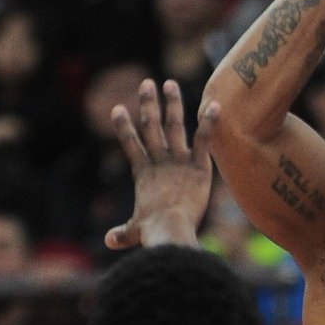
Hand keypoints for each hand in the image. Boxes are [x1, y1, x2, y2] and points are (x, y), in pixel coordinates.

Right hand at [105, 79, 218, 249]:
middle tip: (147, 83)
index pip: (131, 144)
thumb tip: (110, 241)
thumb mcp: (134, 232)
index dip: (124, 127)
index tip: (117, 108)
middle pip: (151, 127)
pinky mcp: (199, 165)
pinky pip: (204, 139)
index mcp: (143, 173)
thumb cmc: (152, 232)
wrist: (169, 229)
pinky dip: (209, 122)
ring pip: (174, 126)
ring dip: (172, 104)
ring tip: (169, 84)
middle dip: (148, 104)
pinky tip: (214, 104)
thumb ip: (123, 234)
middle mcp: (159, 161)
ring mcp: (179, 161)